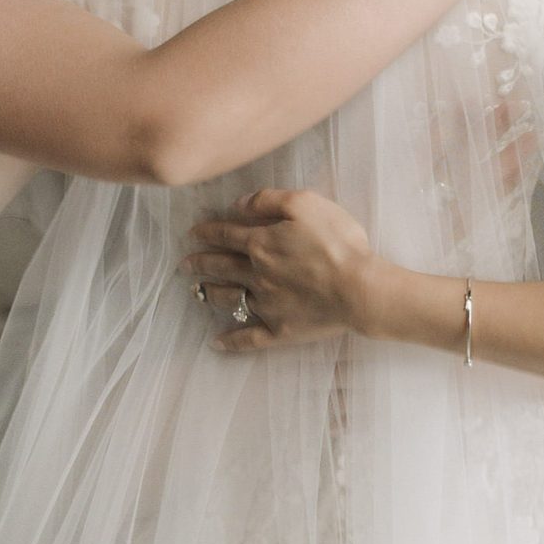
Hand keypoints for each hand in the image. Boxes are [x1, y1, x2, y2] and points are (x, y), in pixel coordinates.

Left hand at [181, 188, 377, 352]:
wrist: (359, 289)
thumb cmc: (338, 242)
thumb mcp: (306, 204)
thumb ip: (270, 200)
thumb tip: (239, 204)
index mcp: (261, 243)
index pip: (226, 235)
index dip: (207, 232)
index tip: (193, 233)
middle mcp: (256, 274)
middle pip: (220, 266)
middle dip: (200, 263)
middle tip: (184, 264)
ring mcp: (266, 305)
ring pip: (229, 298)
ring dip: (208, 293)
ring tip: (195, 292)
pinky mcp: (279, 330)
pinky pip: (249, 338)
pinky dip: (231, 341)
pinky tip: (216, 343)